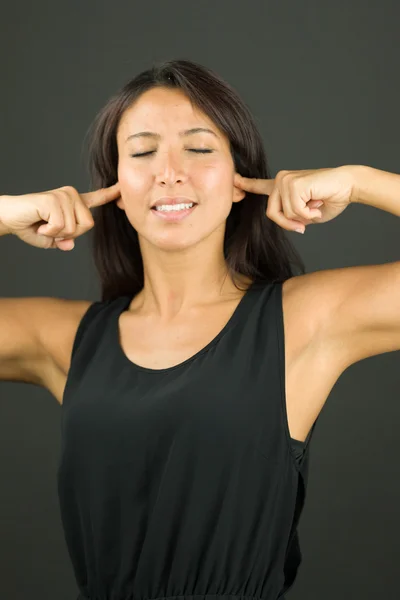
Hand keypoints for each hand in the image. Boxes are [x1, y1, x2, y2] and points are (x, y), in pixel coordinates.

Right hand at [0, 182, 120, 249]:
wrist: (8, 218)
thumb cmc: (30, 226)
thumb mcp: (52, 238)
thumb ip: (65, 240)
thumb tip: (69, 244)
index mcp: (74, 203)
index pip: (97, 198)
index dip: (110, 195)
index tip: (122, 188)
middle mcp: (71, 195)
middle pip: (88, 224)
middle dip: (71, 234)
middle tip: (51, 229)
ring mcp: (63, 195)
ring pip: (74, 227)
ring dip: (57, 233)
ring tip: (43, 225)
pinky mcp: (53, 199)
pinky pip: (61, 226)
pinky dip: (48, 231)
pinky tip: (39, 224)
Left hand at [234, 165, 355, 232]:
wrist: (348, 186)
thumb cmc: (330, 199)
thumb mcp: (305, 215)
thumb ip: (291, 218)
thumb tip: (288, 222)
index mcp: (282, 186)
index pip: (260, 186)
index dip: (246, 185)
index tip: (233, 180)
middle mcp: (280, 180)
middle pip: (272, 214)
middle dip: (289, 223)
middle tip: (306, 221)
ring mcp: (286, 180)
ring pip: (284, 214)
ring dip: (303, 217)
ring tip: (315, 206)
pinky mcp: (293, 183)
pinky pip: (294, 211)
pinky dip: (308, 214)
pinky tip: (318, 203)